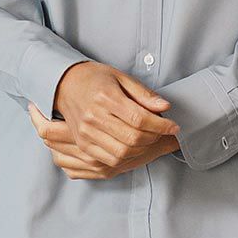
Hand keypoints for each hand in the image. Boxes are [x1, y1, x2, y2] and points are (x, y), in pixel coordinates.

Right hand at [28, 61, 181, 178]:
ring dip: (142, 150)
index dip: (161, 126)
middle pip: (132, 138)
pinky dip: (126, 158)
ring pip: (122, 152)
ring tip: (149, 139)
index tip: (173, 126)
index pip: (139, 119)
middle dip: (154, 138)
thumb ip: (144, 94)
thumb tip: (165, 107)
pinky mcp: (83, 143)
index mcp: (105, 97)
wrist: (64, 84)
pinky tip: (134, 148)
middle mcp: (93, 117)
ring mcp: (86, 133)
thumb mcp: (122, 78)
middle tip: (162, 132)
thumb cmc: (95, 79)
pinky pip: (109, 160)